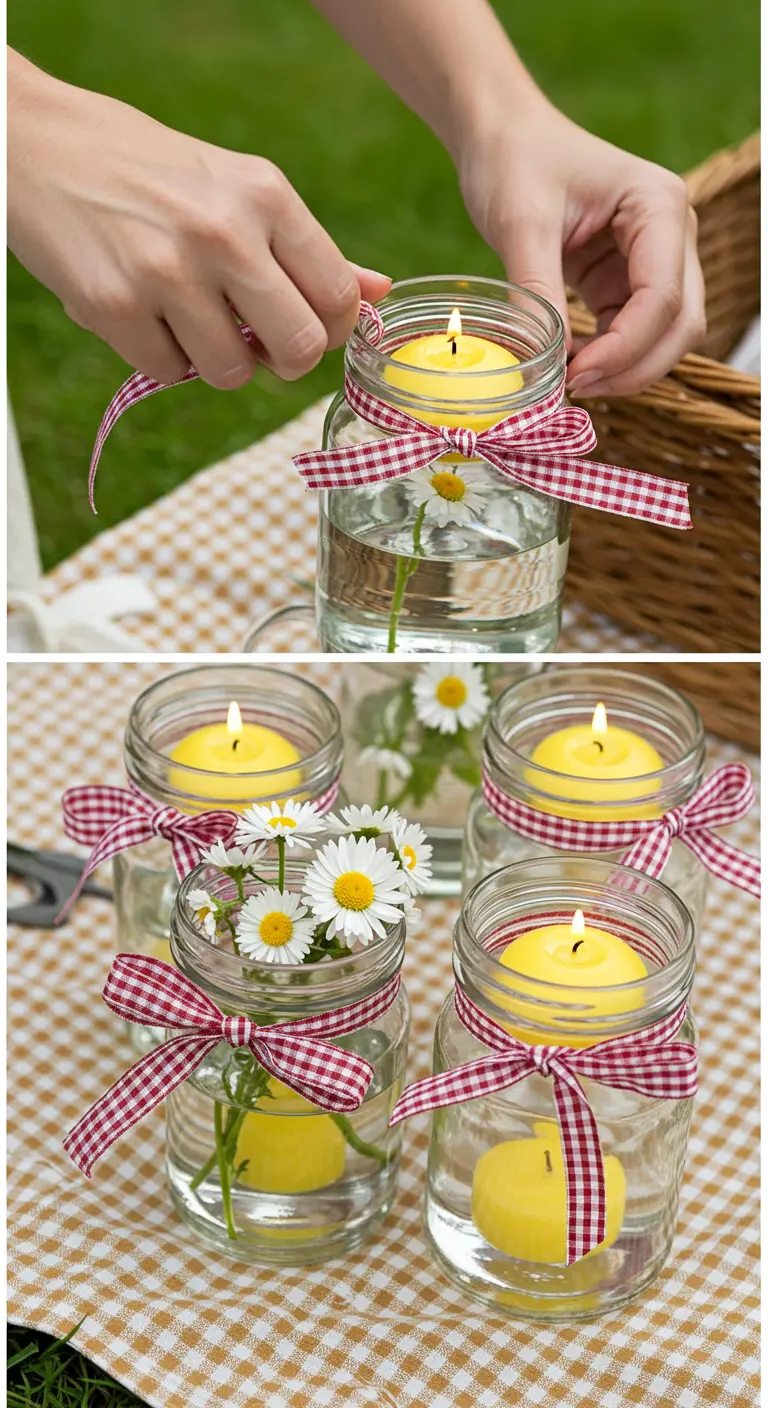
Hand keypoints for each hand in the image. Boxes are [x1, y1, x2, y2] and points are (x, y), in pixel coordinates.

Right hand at [8, 53, 389, 387]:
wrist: (38, 144)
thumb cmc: (152, 173)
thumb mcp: (236, 188)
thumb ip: (306, 248)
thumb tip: (379, 291)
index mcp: (265, 196)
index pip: (340, 296)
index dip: (331, 329)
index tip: (305, 326)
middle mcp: (224, 232)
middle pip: (302, 348)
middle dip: (284, 361)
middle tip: (258, 344)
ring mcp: (167, 272)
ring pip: (234, 374)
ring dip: (217, 362)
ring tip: (189, 320)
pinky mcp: (113, 307)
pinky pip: (170, 375)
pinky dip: (161, 357)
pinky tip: (144, 314)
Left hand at [458, 100, 705, 396]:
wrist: (501, 136)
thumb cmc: (514, 160)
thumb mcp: (521, 224)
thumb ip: (536, 293)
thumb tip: (545, 363)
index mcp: (658, 205)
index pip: (664, 297)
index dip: (625, 348)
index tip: (574, 374)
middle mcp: (671, 233)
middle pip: (681, 324)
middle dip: (634, 367)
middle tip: (575, 387)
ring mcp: (655, 260)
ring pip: (665, 337)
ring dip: (624, 368)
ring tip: (566, 377)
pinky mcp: (627, 280)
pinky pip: (633, 334)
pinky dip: (607, 357)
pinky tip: (568, 362)